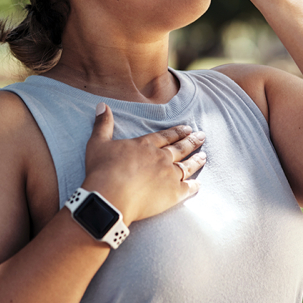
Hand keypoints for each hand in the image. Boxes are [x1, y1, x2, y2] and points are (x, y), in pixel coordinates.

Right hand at [82, 103, 205, 224]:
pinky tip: (199, 184)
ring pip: (187, 166)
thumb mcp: (97, 143)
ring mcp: (169, 176)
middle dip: (192, 141)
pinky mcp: (173, 194)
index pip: (165, 136)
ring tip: (204, 156)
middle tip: (202, 136)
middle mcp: (161, 158)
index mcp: (145, 145)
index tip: (187, 128)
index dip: (177, 132)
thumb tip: (102, 105)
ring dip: (196, 160)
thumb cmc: (102, 170)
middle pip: (180, 148)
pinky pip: (188, 188)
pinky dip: (194, 186)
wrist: (110, 197)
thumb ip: (103, 124)